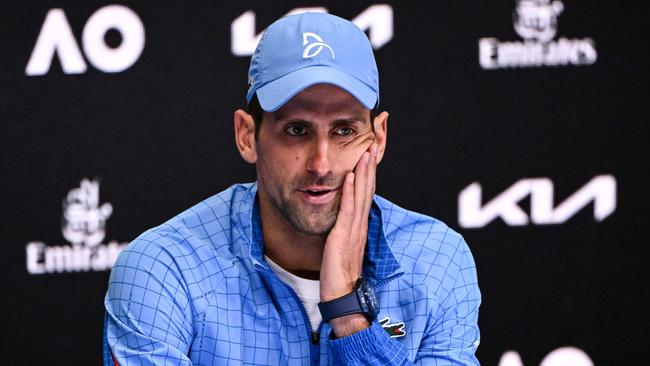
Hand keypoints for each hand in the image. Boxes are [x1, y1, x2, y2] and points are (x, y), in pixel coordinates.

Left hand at [320, 143, 377, 334]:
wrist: (342, 294)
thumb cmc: (341, 274)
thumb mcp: (344, 247)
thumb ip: (345, 231)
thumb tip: (342, 219)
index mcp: (360, 226)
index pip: (366, 196)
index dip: (368, 175)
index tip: (369, 157)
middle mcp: (360, 225)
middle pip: (367, 191)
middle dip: (369, 167)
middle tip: (371, 145)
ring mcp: (353, 230)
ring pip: (360, 196)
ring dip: (362, 173)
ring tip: (364, 153)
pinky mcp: (343, 236)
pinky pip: (347, 210)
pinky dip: (348, 192)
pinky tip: (348, 177)